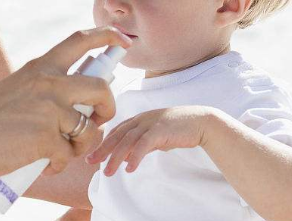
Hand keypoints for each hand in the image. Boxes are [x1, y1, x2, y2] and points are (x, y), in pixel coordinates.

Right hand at [0, 26, 131, 179]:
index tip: (124, 40)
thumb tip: (79, 106)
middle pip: (101, 88)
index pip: (81, 39)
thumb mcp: (19, 89)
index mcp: (41, 67)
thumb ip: (46, 90)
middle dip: (108, 108)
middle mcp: (48, 83)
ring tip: (65, 150)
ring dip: (84, 144)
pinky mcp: (45, 138)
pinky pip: (69, 154)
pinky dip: (60, 164)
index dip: (108, 36)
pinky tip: (44, 165)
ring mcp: (48, 110)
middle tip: (97, 120)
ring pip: (90, 127)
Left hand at [85, 105, 219, 175]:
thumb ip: (142, 142)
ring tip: (108, 172)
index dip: (103, 143)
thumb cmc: (178, 129)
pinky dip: (135, 156)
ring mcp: (151, 123)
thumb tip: (130, 155)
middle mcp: (142, 119)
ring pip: (127, 140)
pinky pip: (144, 144)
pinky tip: (129, 168)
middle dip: (103, 149)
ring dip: (116, 157)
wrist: (200, 122)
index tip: (92, 156)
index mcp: (139, 119)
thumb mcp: (156, 135)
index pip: (116, 131)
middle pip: (117, 135)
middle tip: (90, 162)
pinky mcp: (161, 130)